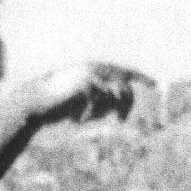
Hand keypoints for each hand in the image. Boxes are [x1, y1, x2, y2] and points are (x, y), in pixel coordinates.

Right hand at [17, 62, 154, 125]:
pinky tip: (75, 120)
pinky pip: (99, 104)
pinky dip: (88, 115)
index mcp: (95, 69)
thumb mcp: (85, 103)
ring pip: (113, 96)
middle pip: (123, 86)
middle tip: (121, 121)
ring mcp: (89, 75)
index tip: (156, 85)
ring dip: (100, 113)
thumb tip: (121, 108)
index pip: (124, 71)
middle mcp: (94, 68)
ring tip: (83, 119)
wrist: (35, 103)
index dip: (141, 77)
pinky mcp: (85, 84)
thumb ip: (103, 101)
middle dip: (125, 105)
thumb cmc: (59, 105)